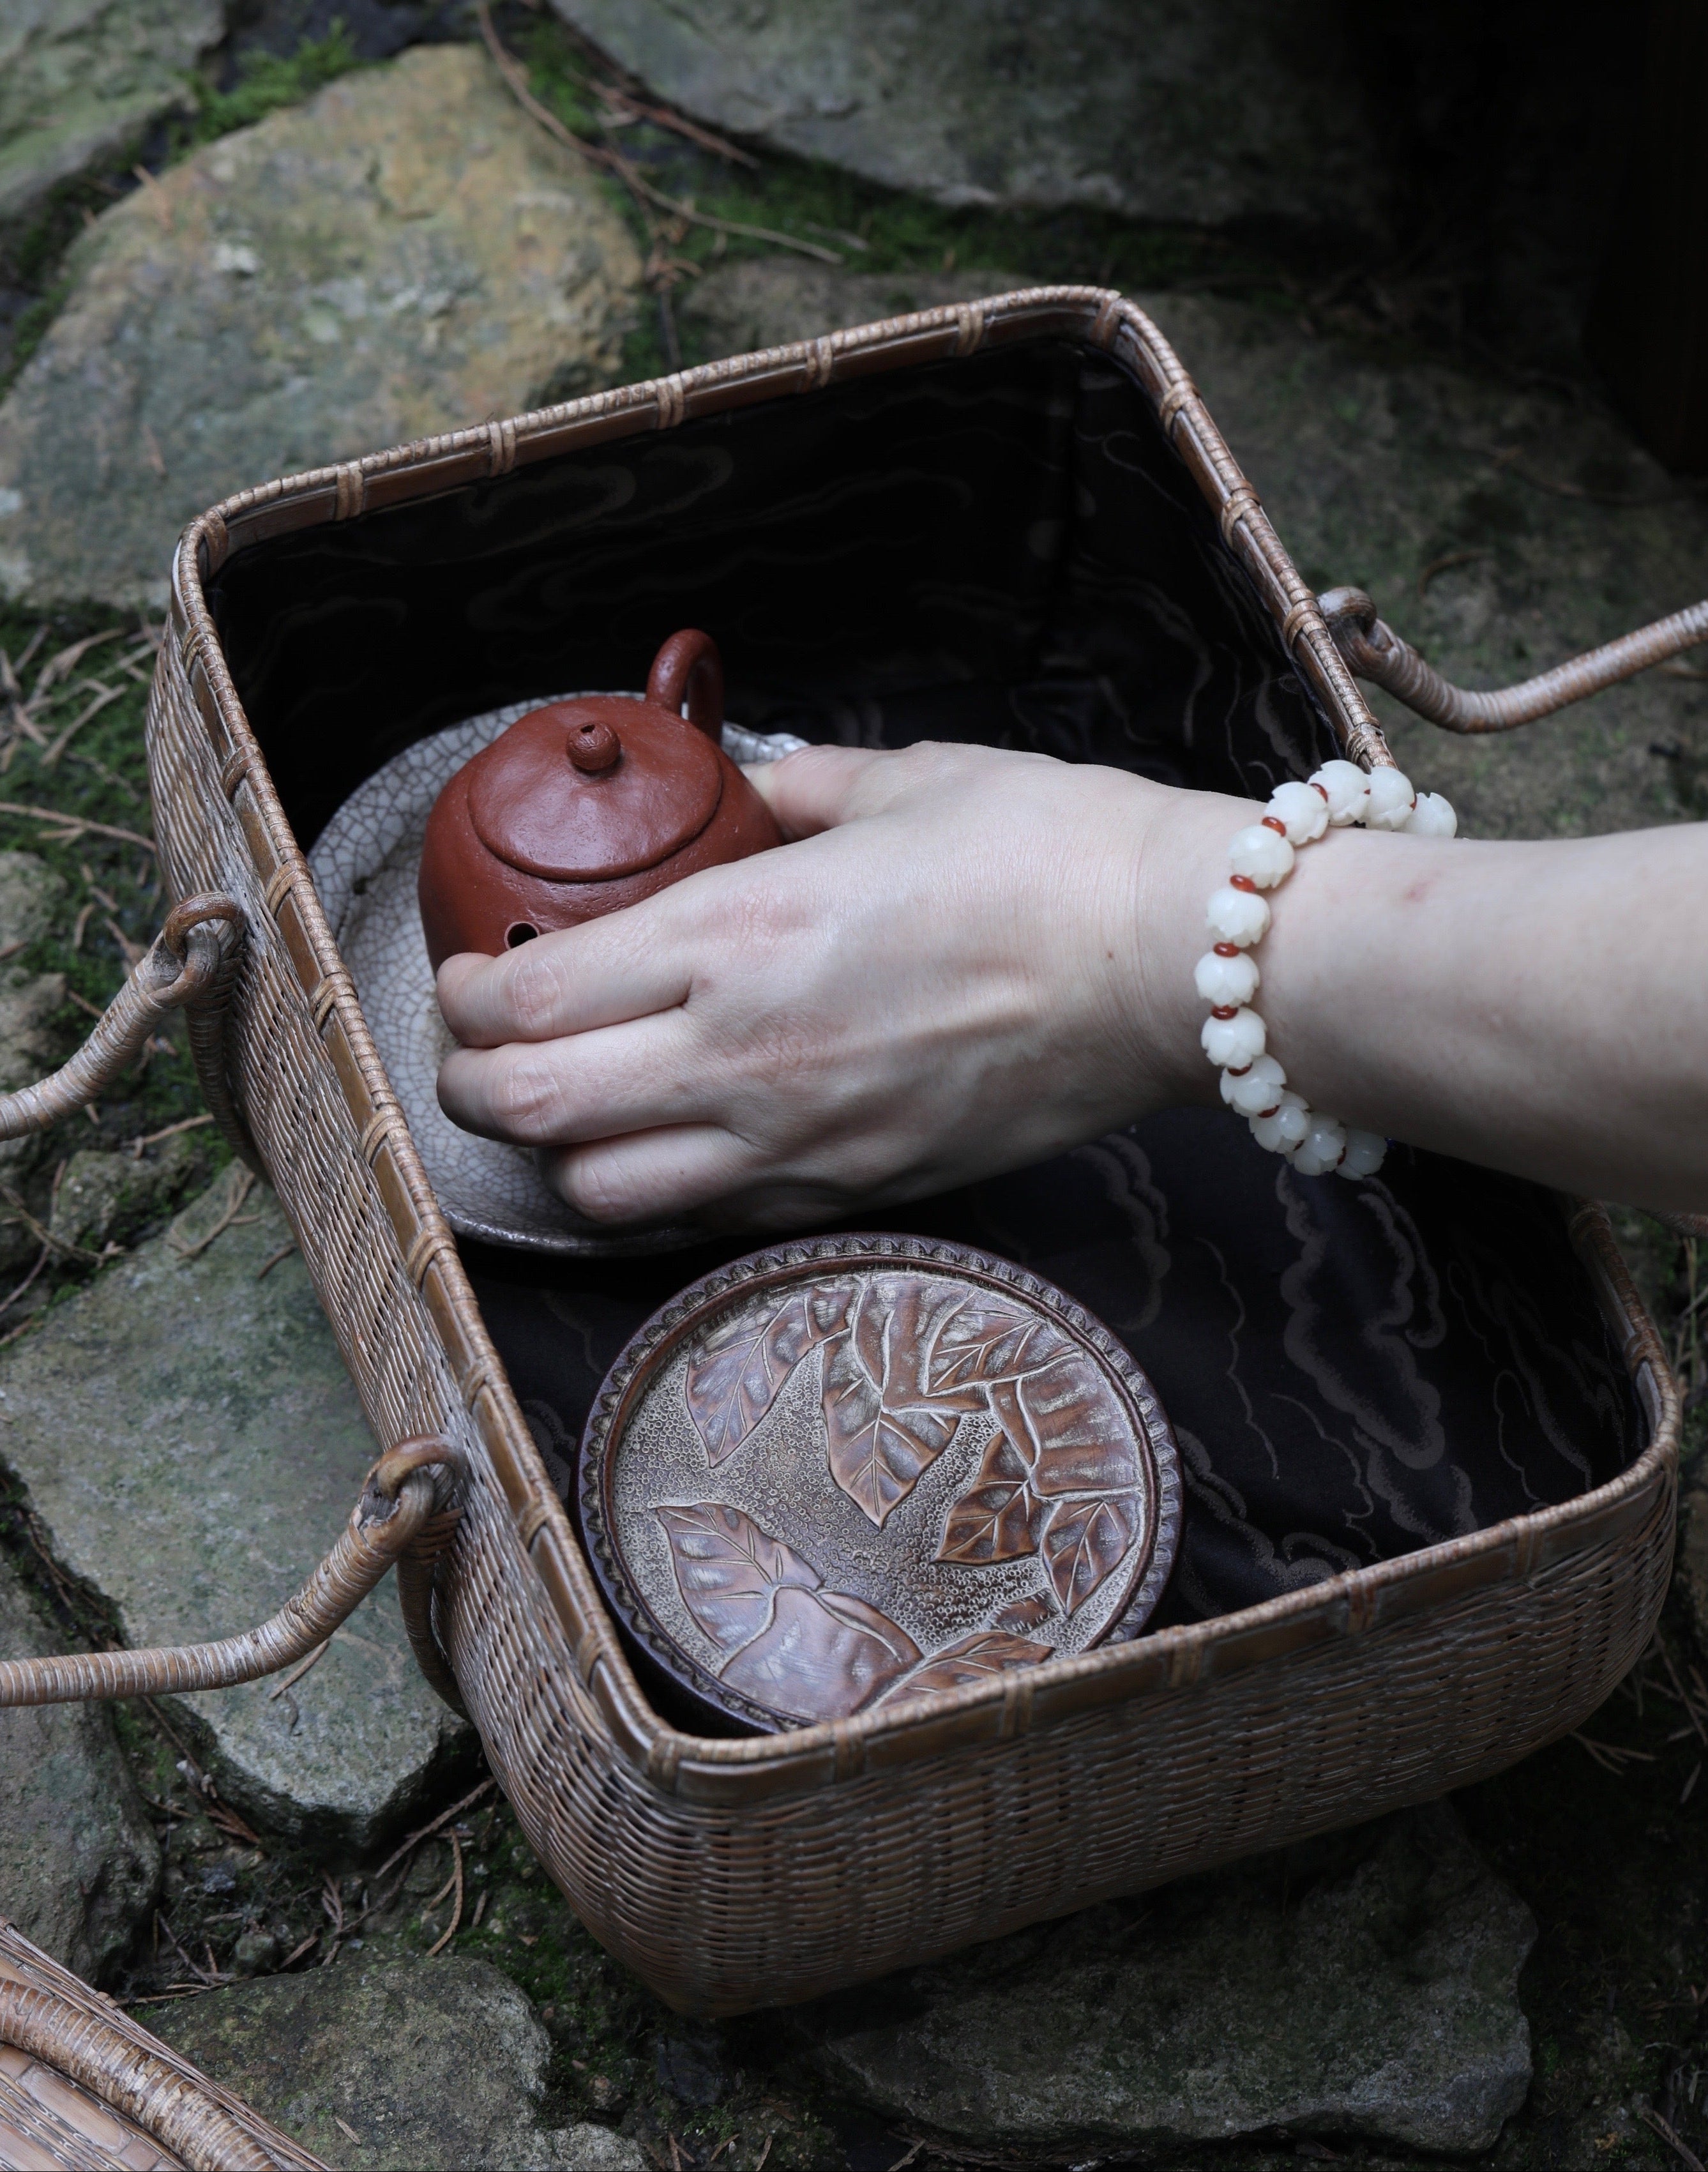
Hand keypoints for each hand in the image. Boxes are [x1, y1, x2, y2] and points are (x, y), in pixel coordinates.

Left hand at [434, 741, 1227, 1230]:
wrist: (1170, 963)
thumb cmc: (1047, 854)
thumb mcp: (902, 782)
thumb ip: (795, 792)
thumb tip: (753, 797)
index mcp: (734, 929)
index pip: (526, 1000)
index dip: (462, 998)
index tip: (468, 977)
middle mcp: (739, 1050)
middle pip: (528, 1110)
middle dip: (466, 1090)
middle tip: (475, 1056)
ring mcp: (794, 1139)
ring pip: (599, 1194)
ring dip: (556, 1158)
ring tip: (570, 1113)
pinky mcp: (852, 1192)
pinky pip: (704, 1222)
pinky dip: (655, 1196)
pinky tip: (669, 1153)